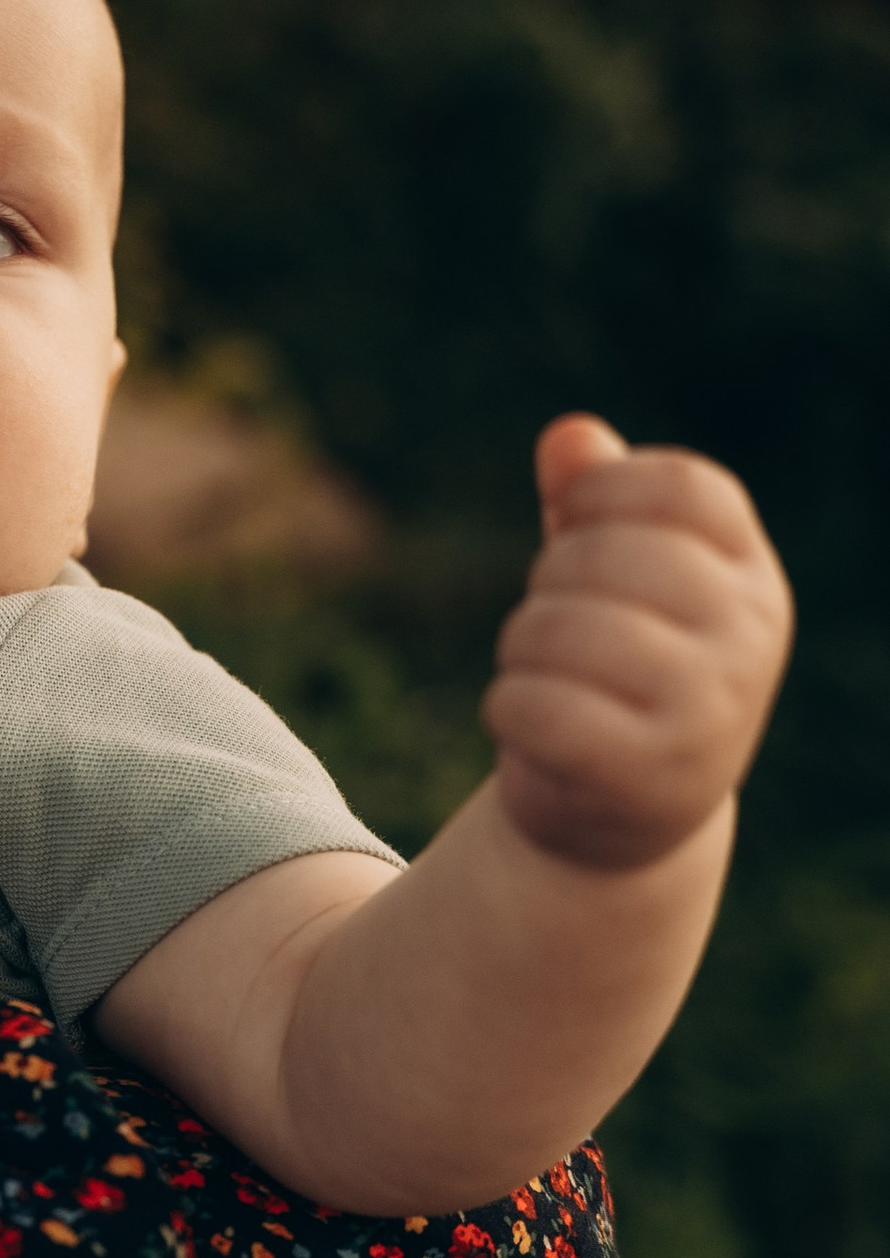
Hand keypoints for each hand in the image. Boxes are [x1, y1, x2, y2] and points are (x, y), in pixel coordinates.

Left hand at [483, 416, 791, 873]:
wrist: (621, 820)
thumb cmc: (612, 672)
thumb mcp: (612, 580)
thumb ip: (592, 502)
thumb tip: (570, 436)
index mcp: (750, 576)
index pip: (681, 487)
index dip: (602, 491)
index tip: (570, 528)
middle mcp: (749, 639)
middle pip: (609, 553)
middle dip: (548, 583)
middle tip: (555, 629)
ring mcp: (711, 711)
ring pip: (562, 629)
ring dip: (520, 648)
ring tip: (542, 679)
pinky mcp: (651, 777)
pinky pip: (539, 707)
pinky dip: (507, 708)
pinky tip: (526, 726)